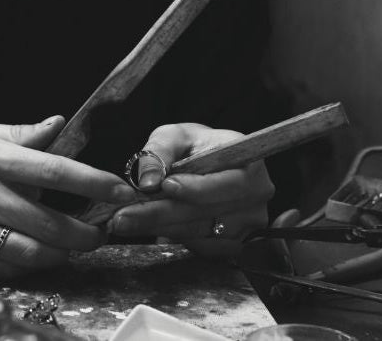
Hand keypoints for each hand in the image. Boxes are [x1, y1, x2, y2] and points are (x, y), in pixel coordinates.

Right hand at [0, 116, 127, 277]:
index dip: (93, 182)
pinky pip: (5, 270)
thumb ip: (14, 133)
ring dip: (62, 254)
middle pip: (51, 223)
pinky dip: (29, 266)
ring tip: (74, 245)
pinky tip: (38, 257)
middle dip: (87, 232)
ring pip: (33, 253)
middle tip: (102, 230)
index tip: (121, 189)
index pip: (53, 170)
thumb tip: (55, 124)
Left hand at [105, 123, 273, 256]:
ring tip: (126, 220)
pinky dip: (172, 236)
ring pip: (199, 232)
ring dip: (160, 227)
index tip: (165, 186)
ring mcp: (249, 224)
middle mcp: (257, 197)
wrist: (208, 162)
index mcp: (250, 165)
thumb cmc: (194, 145)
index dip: (197, 188)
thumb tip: (147, 181)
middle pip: (207, 212)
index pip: (227, 183)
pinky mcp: (236, 244)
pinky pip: (200, 246)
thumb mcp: (174, 135)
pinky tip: (149, 226)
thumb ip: (159, 152)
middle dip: (160, 214)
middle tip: (123, 216)